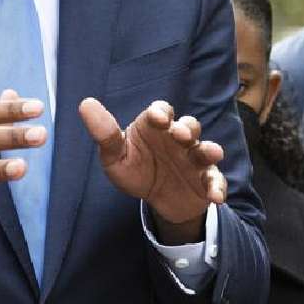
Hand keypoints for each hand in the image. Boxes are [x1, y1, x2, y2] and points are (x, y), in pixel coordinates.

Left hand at [78, 97, 225, 243]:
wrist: (157, 199)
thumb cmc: (135, 169)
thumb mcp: (115, 156)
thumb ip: (105, 134)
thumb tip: (85, 104)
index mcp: (155, 127)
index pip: (161, 111)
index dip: (161, 113)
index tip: (157, 119)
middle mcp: (178, 138)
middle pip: (188, 125)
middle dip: (187, 128)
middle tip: (181, 135)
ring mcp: (194, 158)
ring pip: (205, 149)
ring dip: (209, 150)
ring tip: (210, 154)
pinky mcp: (205, 179)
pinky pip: (215, 180)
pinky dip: (217, 186)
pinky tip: (215, 197)